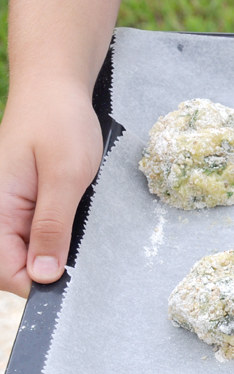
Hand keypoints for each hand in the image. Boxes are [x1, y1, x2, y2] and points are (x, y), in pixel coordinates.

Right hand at [0, 81, 102, 296]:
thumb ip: (53, 226)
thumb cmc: (59, 124)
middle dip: (50, 269)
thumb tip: (43, 275)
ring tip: (83, 227)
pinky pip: (41, 234)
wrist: (56, 89)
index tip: (72, 279)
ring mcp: (13, 210)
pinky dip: (62, 235)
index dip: (37, 284)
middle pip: (17, 267)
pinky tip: (80, 221)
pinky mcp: (28, 205)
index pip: (6, 270)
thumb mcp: (65, 176)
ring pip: (31, 252)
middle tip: (86, 254)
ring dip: (59, 251)